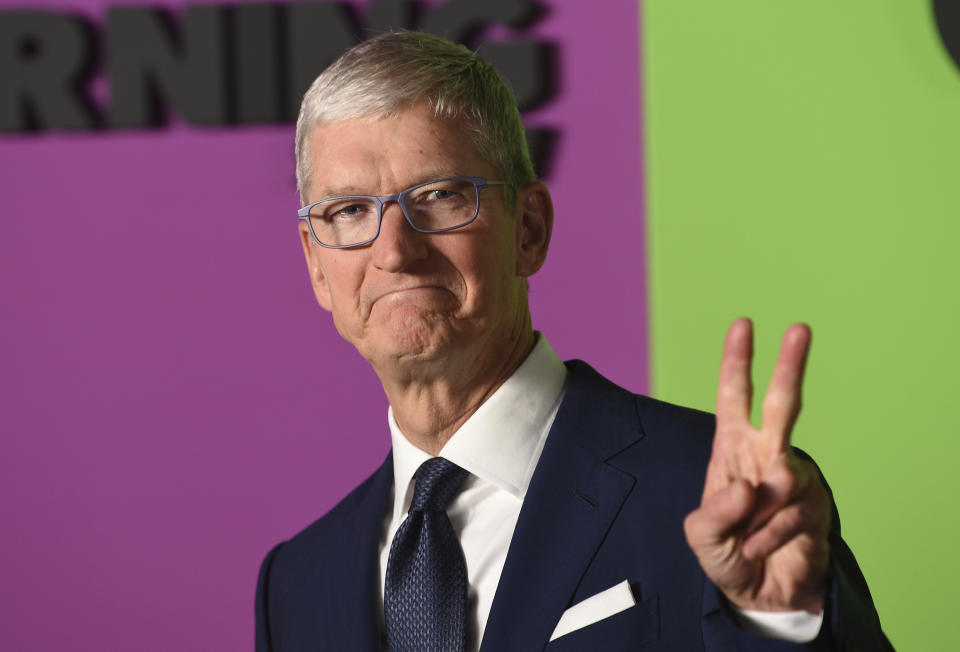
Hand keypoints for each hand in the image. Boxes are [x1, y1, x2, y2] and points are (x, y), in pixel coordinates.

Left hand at [683, 318, 830, 612]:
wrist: (759, 593)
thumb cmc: (726, 553)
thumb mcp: (702, 536)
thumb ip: (716, 513)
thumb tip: (749, 488)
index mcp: (731, 449)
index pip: (734, 397)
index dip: (737, 362)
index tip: (743, 325)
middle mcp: (766, 455)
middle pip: (782, 404)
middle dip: (790, 366)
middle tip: (800, 328)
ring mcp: (793, 479)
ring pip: (784, 477)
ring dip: (758, 517)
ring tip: (746, 538)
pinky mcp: (815, 507)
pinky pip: (791, 516)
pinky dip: (768, 538)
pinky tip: (759, 549)